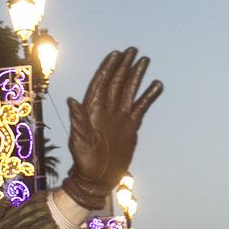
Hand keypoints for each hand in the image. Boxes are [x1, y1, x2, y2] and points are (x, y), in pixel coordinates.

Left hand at [59, 47, 162, 209]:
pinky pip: (141, 107)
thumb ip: (79, 121)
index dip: (107, 68)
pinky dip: (149, 96)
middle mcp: (106, 110)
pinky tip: (156, 85)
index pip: (100, 84)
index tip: (116, 54)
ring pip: (129, 91)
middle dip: (124, 66)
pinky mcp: (131, 126)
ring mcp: (119, 117)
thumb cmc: (85, 162)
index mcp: (92, 111)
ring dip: (136, 76)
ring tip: (145, 61)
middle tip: (133, 50)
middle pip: (116, 82)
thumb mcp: (80, 142)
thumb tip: (71, 101)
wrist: (98, 178)